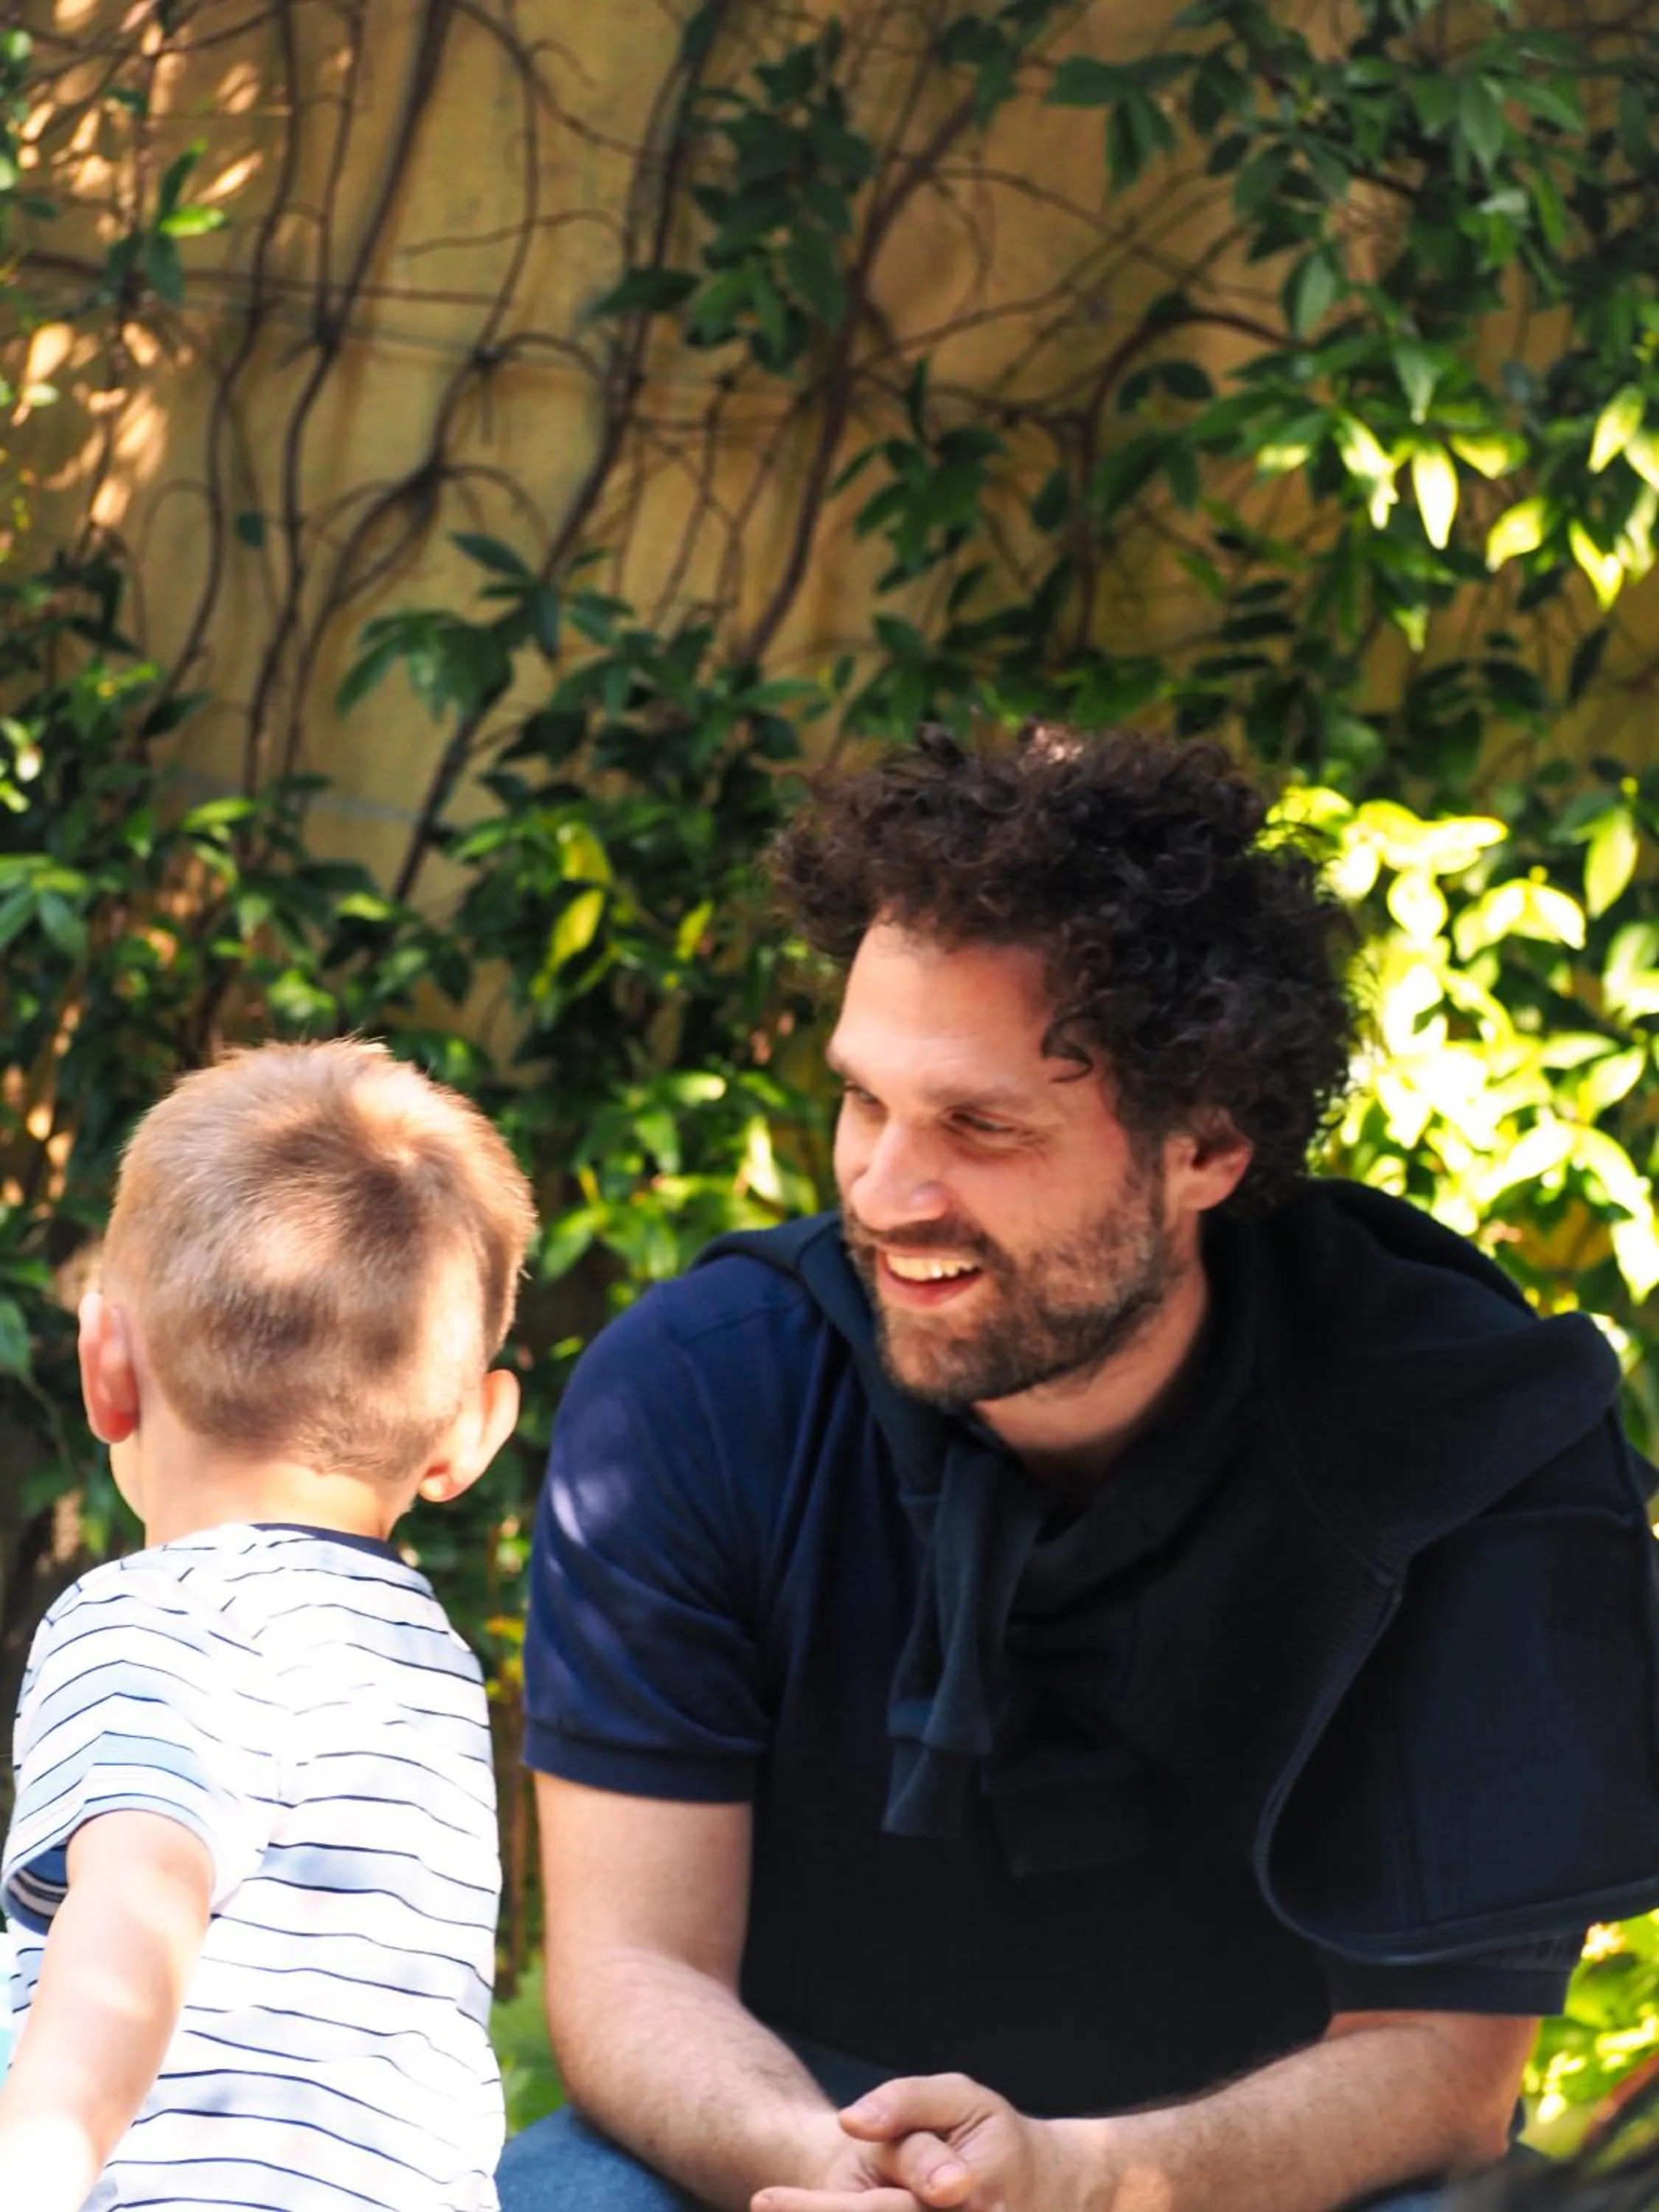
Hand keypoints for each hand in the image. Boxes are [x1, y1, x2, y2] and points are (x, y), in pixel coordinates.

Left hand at [752, 2073, 1101, 2211]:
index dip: (811, 2210)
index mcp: (956, 2202)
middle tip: (762, 2206)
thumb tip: (850, 2122)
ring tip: (788, 2208)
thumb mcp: (962, 2098)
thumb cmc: (998, 2137)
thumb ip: (905, 2104)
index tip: (762, 2199)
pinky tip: (829, 2210)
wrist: (1056, 2190)